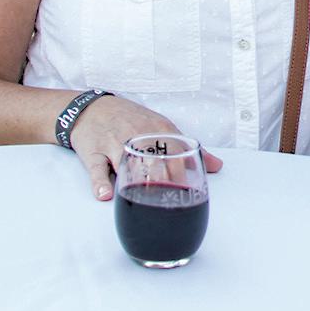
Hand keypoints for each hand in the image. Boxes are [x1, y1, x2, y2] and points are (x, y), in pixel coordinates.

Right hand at [69, 95, 222, 200]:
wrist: (93, 108)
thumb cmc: (132, 120)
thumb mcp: (161, 127)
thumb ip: (187, 148)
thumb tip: (216, 165)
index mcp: (158, 129)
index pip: (176, 152)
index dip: (183, 175)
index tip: (189, 194)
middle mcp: (138, 135)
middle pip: (154, 159)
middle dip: (164, 181)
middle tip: (169, 202)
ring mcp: (114, 143)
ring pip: (127, 162)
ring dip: (136, 180)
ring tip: (144, 198)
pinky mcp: (93, 151)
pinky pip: (97, 168)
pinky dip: (100, 182)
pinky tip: (105, 194)